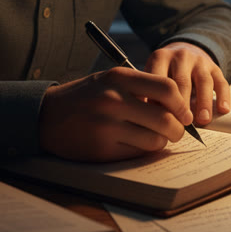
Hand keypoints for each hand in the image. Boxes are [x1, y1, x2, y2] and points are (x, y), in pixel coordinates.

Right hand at [39, 67, 193, 161]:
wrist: (45, 116)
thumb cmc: (86, 96)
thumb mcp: (110, 80)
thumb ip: (141, 88)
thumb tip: (178, 108)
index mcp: (119, 78)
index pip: (167, 88)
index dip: (181, 104)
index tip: (185, 113)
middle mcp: (114, 100)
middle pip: (165, 119)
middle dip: (177, 129)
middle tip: (176, 131)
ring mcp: (107, 126)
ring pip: (154, 140)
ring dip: (161, 142)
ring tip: (155, 138)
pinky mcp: (101, 149)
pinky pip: (137, 154)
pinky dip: (143, 151)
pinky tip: (136, 144)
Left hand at [145, 42, 230, 125]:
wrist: (183, 51)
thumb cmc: (163, 72)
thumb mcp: (152, 76)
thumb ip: (150, 94)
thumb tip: (147, 121)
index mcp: (161, 58)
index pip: (161, 80)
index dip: (163, 102)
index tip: (164, 121)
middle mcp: (181, 56)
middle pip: (182, 81)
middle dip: (183, 105)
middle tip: (183, 125)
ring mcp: (199, 61)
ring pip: (204, 81)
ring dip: (204, 102)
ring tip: (203, 121)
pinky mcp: (214, 67)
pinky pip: (221, 81)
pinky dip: (224, 96)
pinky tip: (223, 110)